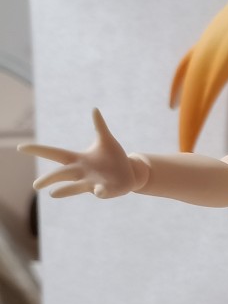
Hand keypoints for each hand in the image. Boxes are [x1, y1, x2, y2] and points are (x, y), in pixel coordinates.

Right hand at [21, 109, 138, 199]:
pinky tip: (98, 190)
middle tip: (35, 185)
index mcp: (78, 159)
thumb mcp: (106, 139)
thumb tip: (95, 109)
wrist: (130, 173)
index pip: (55, 153)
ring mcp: (92, 183)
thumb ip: (99, 125)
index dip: (39, 150)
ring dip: (65, 190)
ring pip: (76, 187)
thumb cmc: (114, 157)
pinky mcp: (105, 190)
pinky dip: (99, 191)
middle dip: (49, 178)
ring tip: (52, 194)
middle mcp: (82, 173)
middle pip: (62, 174)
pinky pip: (100, 191)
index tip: (21, 147)